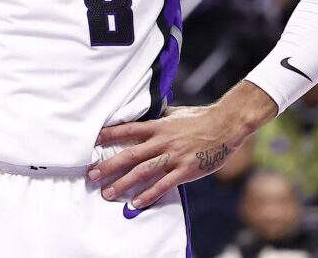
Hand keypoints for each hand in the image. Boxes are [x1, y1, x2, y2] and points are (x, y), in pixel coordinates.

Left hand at [85, 105, 245, 208]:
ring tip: (107, 193)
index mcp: (157, 126)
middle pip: (129, 154)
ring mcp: (173, 157)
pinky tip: (135, 202)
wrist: (226, 125)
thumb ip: (158, 118)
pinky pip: (164, 185)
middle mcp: (162, 142)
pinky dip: (148, 194)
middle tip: (91, 174)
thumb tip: (144, 115)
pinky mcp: (185, 170)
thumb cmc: (200, 118)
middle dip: (108, 165)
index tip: (91, 142)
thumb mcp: (174, 113)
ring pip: (142, 172)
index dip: (108, 136)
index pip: (126, 130)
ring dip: (122, 183)